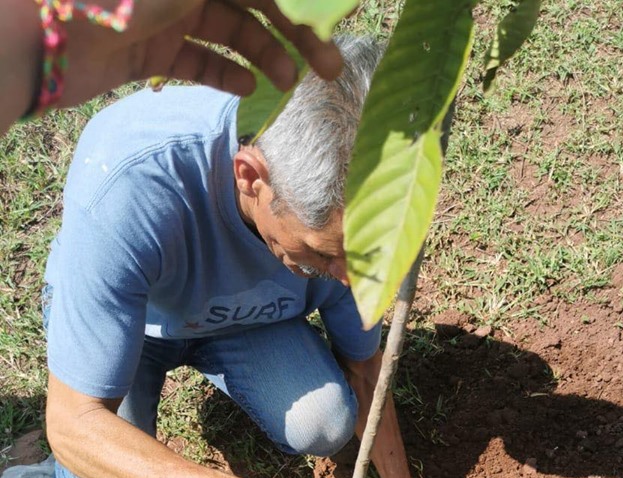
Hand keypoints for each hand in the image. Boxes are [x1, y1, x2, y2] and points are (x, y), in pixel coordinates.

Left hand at [59, 0, 345, 109]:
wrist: (49, 34)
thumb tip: (295, 0)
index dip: (301, 3)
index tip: (338, 21)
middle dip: (292, 30)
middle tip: (328, 68)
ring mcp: (164, 10)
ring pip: (228, 30)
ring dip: (264, 53)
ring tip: (287, 82)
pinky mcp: (147, 49)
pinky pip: (196, 60)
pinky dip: (223, 72)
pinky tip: (248, 87)